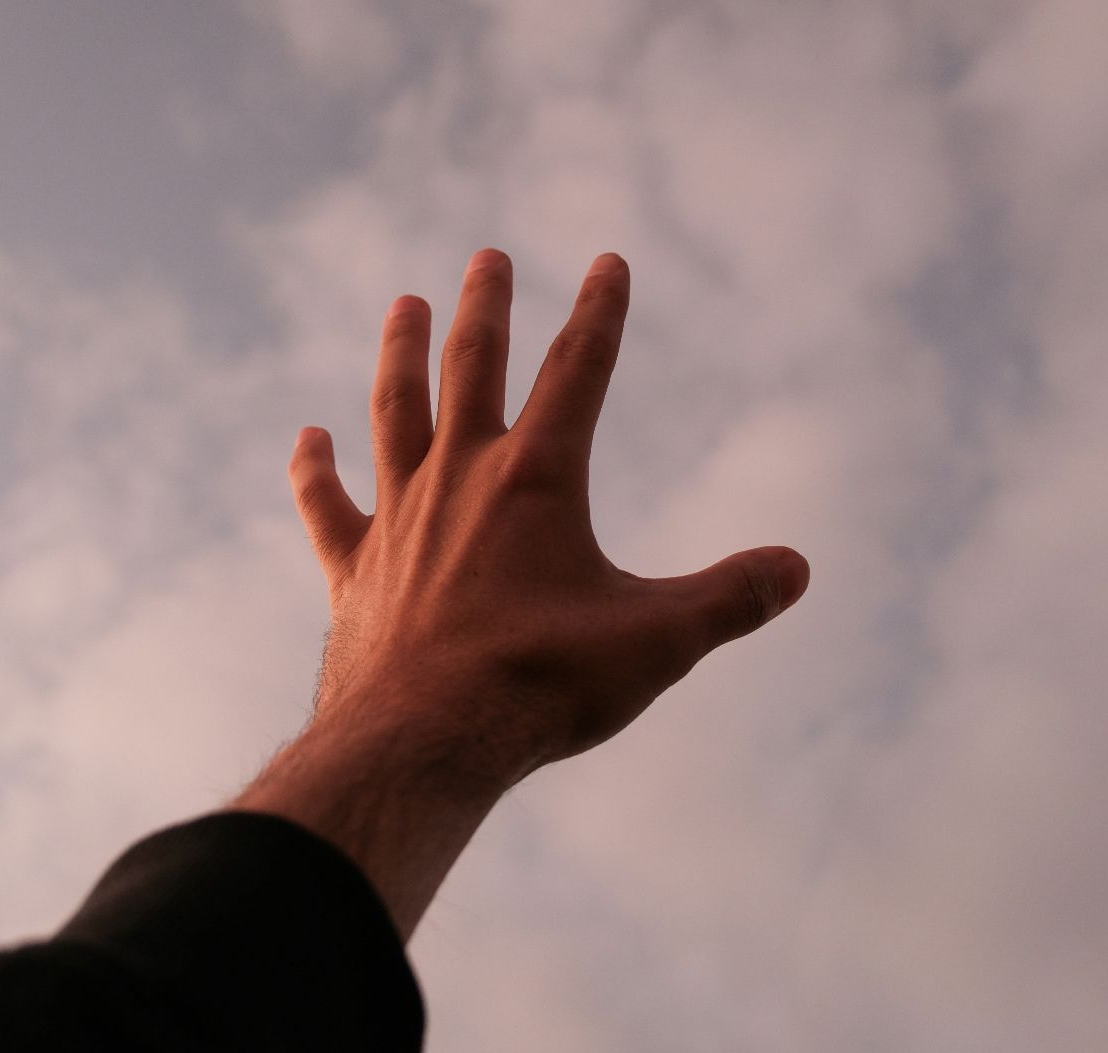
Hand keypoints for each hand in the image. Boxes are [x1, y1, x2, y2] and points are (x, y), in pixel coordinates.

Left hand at [285, 248, 809, 787]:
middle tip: (488, 257)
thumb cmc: (542, 686)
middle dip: (487, 307)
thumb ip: (729, 599)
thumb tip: (799, 570)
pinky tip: (308, 439)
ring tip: (406, 305)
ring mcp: (399, 518)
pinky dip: (315, 470)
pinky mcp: (352, 569)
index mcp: (537, 479)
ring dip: (401, 354)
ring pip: (395, 412)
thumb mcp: (657, 642)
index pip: (578, 370)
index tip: (608, 261)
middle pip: (471, 368)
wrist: (424, 740)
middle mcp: (461, 478)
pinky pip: (327, 504)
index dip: (600, 311)